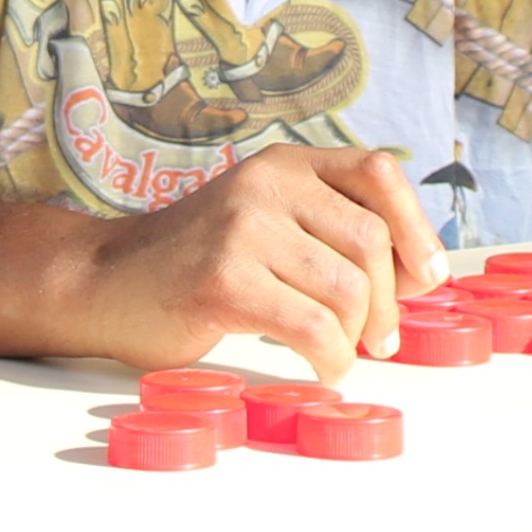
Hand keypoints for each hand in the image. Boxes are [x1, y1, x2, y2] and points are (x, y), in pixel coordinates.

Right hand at [75, 145, 447, 380]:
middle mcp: (266, 184)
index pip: (376, 172)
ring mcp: (242, 229)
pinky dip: (330, 357)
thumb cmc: (194, 263)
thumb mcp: (264, 223)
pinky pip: (310, 326)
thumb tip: (417, 273)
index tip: (429, 275)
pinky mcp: (223, 280)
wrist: (102, 283)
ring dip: (356, 336)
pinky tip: (322, 368)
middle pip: (369, 240)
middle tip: (382, 337)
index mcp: (283, 164)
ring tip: (343, 354)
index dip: (415, 225)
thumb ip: (328, 232)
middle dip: (386, 300)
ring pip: (344, 288)